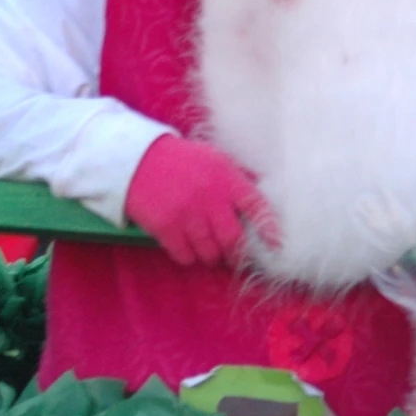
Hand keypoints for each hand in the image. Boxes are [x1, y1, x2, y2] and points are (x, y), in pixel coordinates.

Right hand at [124, 135, 278, 269]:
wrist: (139, 159)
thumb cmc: (182, 159)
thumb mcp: (215, 159)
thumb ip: (238, 178)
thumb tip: (264, 196)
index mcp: (226, 179)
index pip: (257, 208)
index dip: (269, 230)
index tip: (277, 246)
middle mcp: (210, 198)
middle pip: (234, 240)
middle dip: (237, 254)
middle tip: (235, 257)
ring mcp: (187, 215)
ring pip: (210, 253)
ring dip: (212, 256)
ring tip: (209, 250)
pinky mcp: (166, 227)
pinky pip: (186, 256)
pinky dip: (189, 256)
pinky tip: (187, 247)